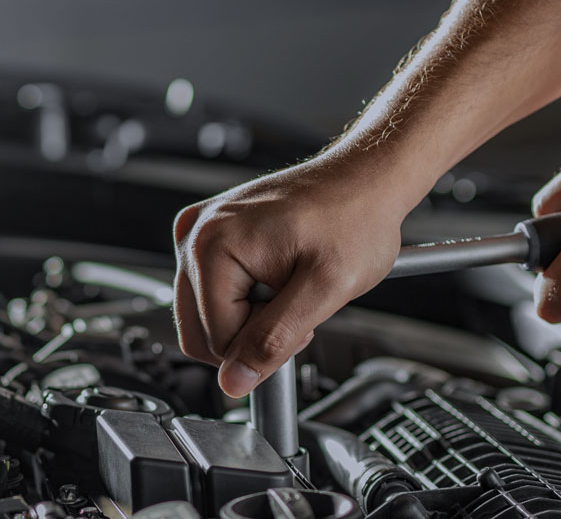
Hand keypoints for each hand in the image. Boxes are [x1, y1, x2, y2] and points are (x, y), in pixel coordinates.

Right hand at [173, 158, 403, 396]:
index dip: (265, 342)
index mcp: (211, 246)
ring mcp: (198, 231)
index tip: (300, 316)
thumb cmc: (355, 218)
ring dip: (248, 314)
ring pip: (204, 315)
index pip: (217, 340)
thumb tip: (234, 381)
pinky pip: (210, 290)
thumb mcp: (325, 290)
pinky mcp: (209, 232)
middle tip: (295, 302)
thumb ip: (274, 339)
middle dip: (251, 330)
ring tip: (287, 284)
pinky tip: (275, 274)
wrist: (366, 180)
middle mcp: (194, 234)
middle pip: (200, 330)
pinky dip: (243, 295)